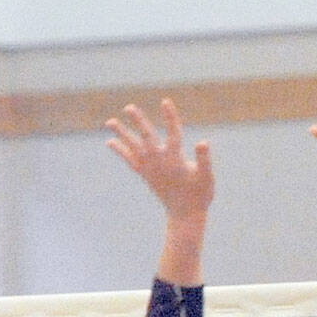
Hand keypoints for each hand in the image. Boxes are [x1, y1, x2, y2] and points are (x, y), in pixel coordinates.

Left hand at [106, 98, 213, 220]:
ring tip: (109, 122)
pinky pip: (130, 161)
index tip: (165, 101)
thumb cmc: (200, 196)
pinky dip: (121, 151)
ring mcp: (150, 169)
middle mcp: (160, 162)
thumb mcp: (207, 177)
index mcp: (176, 159)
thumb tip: (203, 142)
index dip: (170, 117)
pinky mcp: (146, 175)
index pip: (173, 133)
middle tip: (128, 107)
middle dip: (139, 121)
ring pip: (133, 147)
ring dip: (122, 133)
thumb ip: (204, 159)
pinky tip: (110, 142)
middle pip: (147, 136)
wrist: (185, 215)